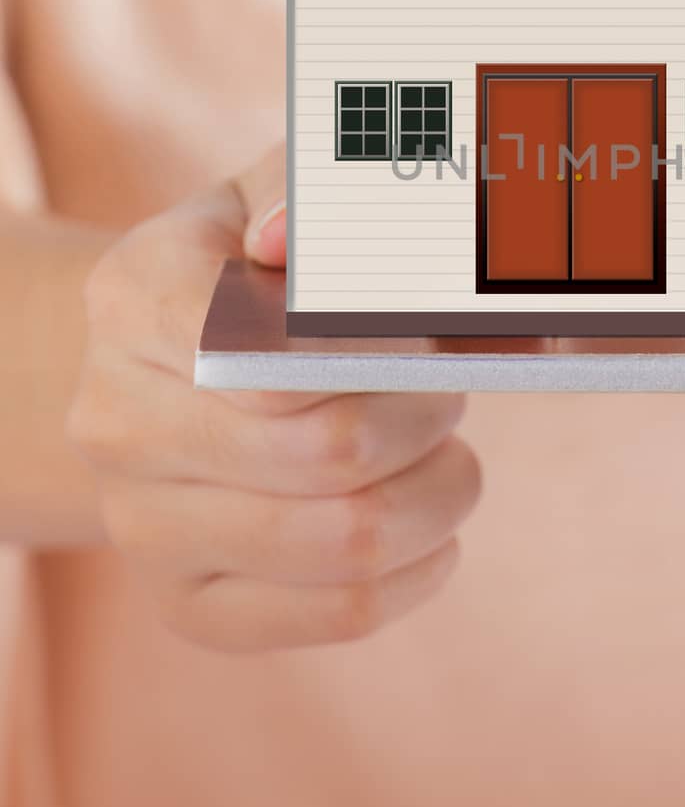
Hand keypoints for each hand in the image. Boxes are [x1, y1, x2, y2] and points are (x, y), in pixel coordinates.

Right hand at [67, 146, 479, 651]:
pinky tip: (430, 524)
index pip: (268, 350)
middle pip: (329, 452)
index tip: (420, 328)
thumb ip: (305, 193)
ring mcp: (141, 526)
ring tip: (446, 451)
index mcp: (133, 298)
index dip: (378, 345)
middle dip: (427, 414)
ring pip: (346, 542)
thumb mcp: (281, 193)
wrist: (174, 366)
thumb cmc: (260, 266)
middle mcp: (114, 420)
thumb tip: (285, 236)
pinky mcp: (189, 604)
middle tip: (447, 384)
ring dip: (437, 493)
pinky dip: (419, 569)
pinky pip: (339, 613)